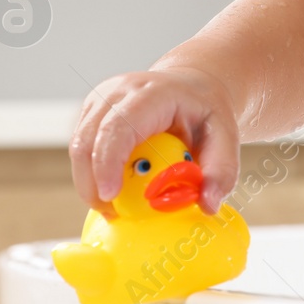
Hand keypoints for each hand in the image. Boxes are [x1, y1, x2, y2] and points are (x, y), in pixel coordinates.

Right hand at [67, 66, 240, 220]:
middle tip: (113, 215)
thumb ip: (222, 171)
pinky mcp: (91, 115)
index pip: (118, 126)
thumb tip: (209, 205)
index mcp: (152, 93)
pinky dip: (92, 175)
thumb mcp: (226, 137)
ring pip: (78, 147)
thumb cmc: (205, 112)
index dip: (108, 163)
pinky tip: (114, 188)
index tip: (110, 197)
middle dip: (92, 184)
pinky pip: (82, 150)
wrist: (192, 89)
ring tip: (115, 207)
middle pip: (88, 140)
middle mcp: (118, 92)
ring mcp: (100, 101)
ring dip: (89, 183)